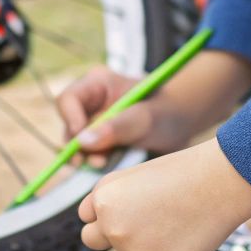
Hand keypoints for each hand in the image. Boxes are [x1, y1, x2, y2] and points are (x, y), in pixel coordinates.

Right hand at [56, 65, 193, 168]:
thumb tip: (81, 142)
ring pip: (77, 145)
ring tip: (105, 164)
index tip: (82, 142)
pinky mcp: (101, 142)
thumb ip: (116, 127)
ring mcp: (95, 124)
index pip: (67, 100)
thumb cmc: (167, 111)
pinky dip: (97, 162)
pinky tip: (111, 165)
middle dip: (79, 146)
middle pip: (69, 126)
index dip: (70, 120)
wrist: (183, 125)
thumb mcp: (145, 118)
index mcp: (98, 85)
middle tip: (98, 161)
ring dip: (88, 157)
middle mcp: (92, 103)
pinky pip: (89, 155)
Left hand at [76, 138, 250, 250]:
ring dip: (145, 239)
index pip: (86, 219)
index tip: (125, 205)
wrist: (219, 183)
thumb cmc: (178, 173)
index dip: (104, 212)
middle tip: (140, 218)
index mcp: (103, 202)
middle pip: (95, 241)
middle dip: (109, 234)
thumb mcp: (130, 177)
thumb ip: (107, 200)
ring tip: (174, 216)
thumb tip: (92, 221)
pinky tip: (186, 231)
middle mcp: (114, 230)